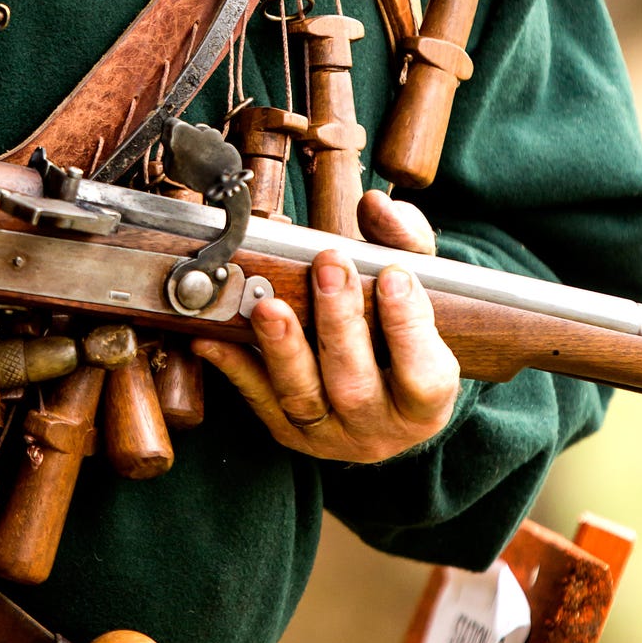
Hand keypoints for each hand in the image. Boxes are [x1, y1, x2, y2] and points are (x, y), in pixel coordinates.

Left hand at [192, 191, 458, 461]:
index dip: (408, 325)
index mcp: (427, 401)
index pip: (423, 374)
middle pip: (355, 384)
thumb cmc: (406, 333)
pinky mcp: (289, 433)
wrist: (384, 392)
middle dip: (339, 322)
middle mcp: (381, 428)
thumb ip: (404, 242)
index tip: (392, 275)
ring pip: (302, 398)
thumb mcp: (424, 287)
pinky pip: (258, 401)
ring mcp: (331, 436)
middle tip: (329, 266)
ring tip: (268, 305)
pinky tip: (214, 337)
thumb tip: (377, 206)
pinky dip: (235, 367)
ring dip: (282, 348)